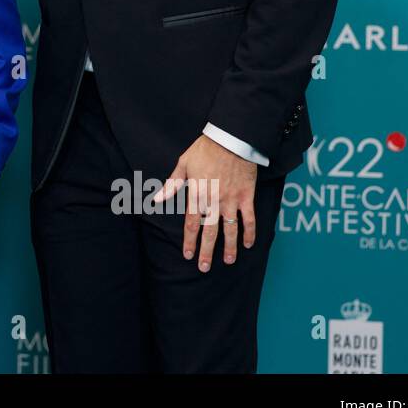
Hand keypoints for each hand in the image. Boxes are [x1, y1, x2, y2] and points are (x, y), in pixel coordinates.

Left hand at [153, 134, 257, 272]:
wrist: (231, 139)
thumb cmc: (205, 150)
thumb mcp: (184, 163)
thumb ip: (172, 184)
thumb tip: (157, 199)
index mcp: (197, 194)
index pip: (191, 223)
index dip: (189, 241)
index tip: (188, 255)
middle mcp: (214, 200)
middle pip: (210, 231)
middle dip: (207, 251)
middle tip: (205, 268)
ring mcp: (231, 200)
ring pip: (231, 229)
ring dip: (230, 247)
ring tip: (229, 261)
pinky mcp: (246, 196)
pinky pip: (249, 218)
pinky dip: (250, 232)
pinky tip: (249, 244)